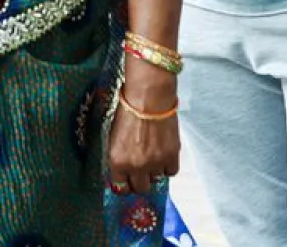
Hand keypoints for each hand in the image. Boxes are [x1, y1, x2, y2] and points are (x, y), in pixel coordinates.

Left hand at [107, 60, 180, 195]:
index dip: (125, 184)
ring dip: (155, 170)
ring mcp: (155, 162)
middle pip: (140, 188)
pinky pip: (171, 171)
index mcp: (117, 162)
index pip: (121, 188)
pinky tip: (165, 154)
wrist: (149, 97)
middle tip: (143, 170)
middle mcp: (135, 166)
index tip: (128, 179)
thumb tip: (125, 171)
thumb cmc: (129, 112)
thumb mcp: (115, 138)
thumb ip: (119, 158)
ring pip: (156, 179)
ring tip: (154, 155)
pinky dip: (169, 166)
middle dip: (140, 180)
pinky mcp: (171, 154)